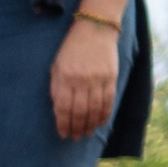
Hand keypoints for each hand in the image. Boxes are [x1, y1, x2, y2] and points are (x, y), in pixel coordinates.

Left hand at [50, 14, 122, 140]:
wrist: (95, 29)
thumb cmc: (71, 49)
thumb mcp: (56, 66)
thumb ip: (56, 88)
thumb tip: (58, 111)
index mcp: (65, 77)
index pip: (63, 107)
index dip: (63, 124)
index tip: (63, 134)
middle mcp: (81, 80)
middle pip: (79, 111)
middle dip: (77, 127)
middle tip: (75, 137)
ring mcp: (98, 79)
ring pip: (95, 109)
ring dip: (90, 124)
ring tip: (86, 133)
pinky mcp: (111, 77)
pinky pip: (108, 101)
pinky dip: (104, 114)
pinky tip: (100, 122)